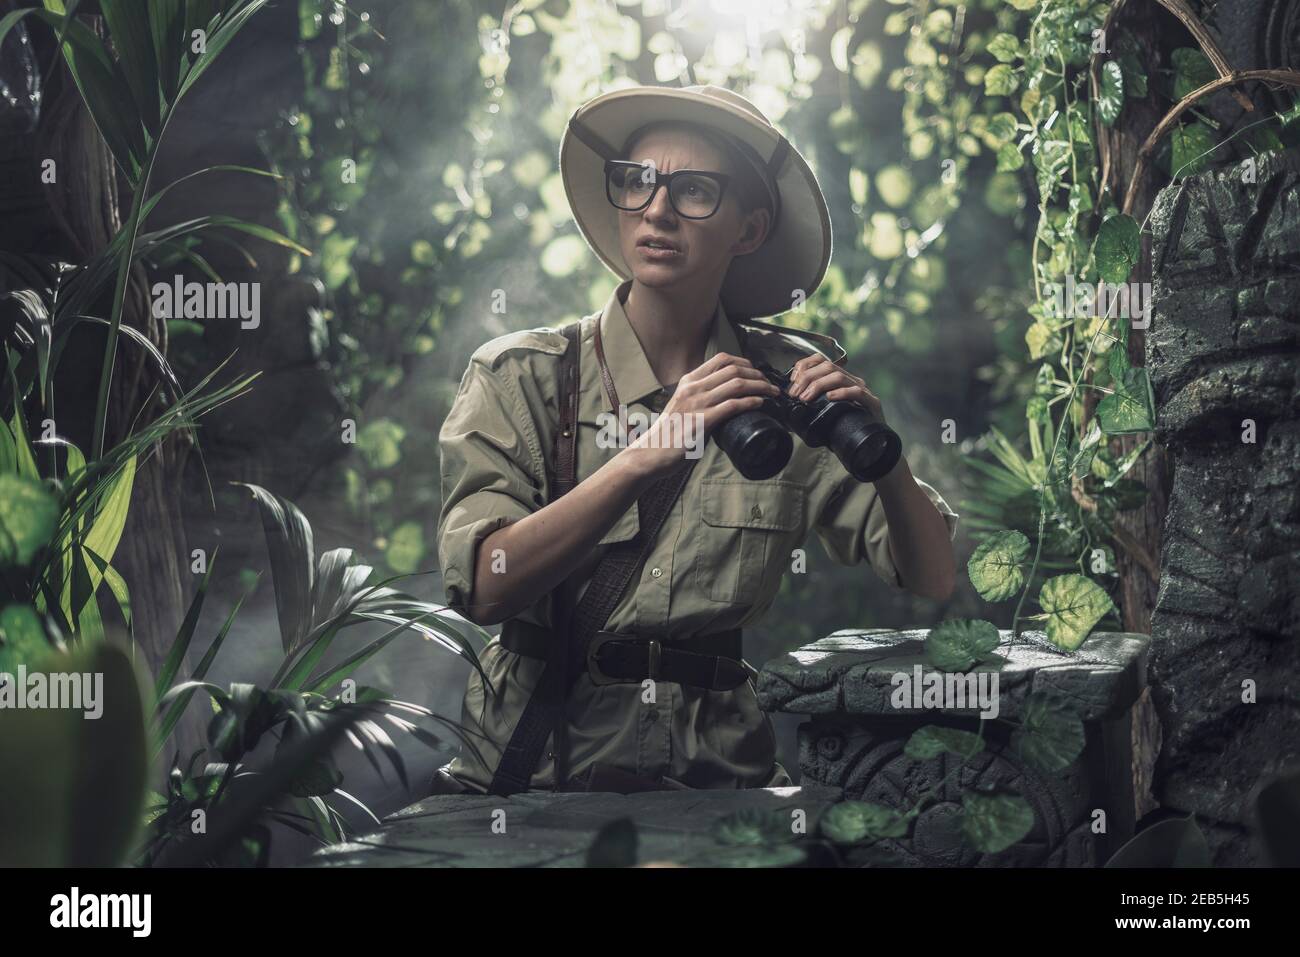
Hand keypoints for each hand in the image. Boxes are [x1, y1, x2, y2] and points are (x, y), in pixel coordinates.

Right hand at [618, 351, 780, 479]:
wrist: (652, 452)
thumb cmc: (667, 433)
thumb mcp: (681, 404)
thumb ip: (699, 398)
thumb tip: (723, 400)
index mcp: (688, 381)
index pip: (721, 360)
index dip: (744, 362)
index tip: (756, 371)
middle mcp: (694, 388)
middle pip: (734, 369)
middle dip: (758, 374)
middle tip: (769, 384)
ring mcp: (698, 404)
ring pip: (737, 384)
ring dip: (760, 387)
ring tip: (771, 393)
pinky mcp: (703, 421)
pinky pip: (734, 405)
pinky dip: (752, 402)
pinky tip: (760, 404)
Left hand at [785, 353, 885, 423]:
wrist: (871, 444)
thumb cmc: (844, 428)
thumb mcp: (823, 412)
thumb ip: (811, 402)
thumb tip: (790, 400)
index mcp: (839, 379)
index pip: (821, 360)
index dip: (804, 365)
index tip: (792, 380)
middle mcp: (851, 381)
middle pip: (827, 367)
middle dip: (807, 378)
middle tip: (795, 394)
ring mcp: (862, 390)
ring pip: (839, 377)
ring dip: (818, 385)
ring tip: (806, 398)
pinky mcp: (872, 403)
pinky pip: (857, 392)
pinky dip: (841, 393)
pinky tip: (830, 398)